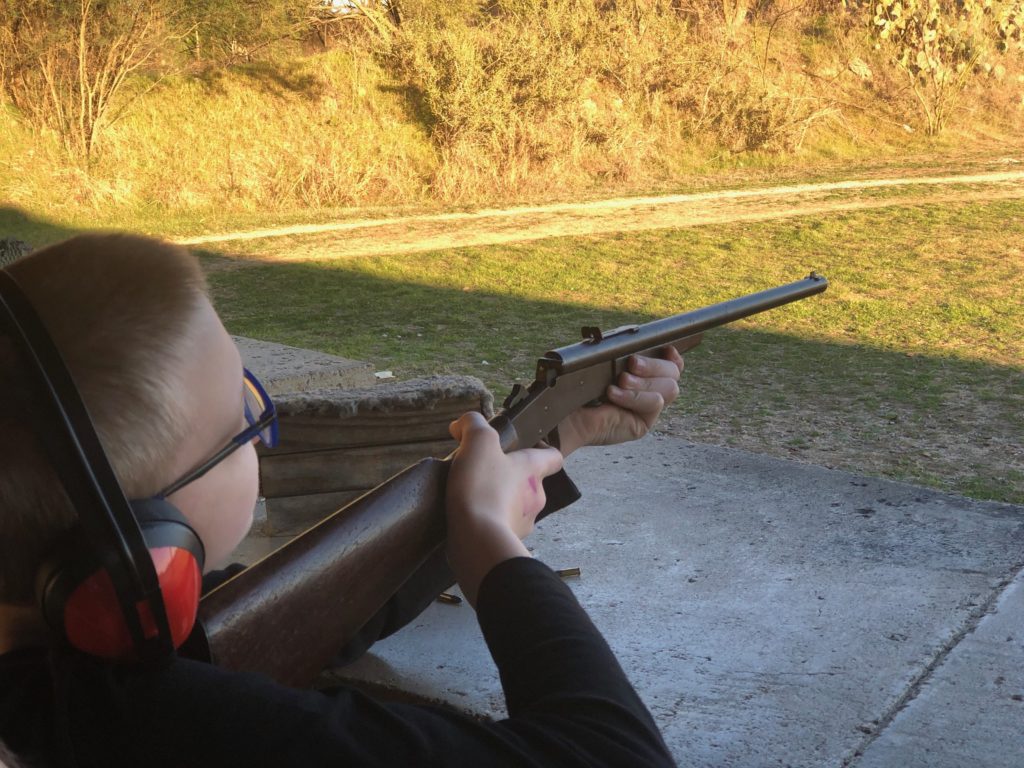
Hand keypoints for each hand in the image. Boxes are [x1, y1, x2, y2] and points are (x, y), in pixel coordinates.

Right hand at [445, 412, 563, 604]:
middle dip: (509, 477)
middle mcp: (536, 497)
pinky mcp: (507, 543)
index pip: (553, 457)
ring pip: (515, 507)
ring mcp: (524, 524)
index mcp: (533, 470)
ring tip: (472, 496)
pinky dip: (489, 522)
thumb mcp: (478, 442)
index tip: (524, 447)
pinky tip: (469, 518)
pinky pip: (501, 528)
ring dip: (499, 500)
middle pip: (529, 482)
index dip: (542, 450)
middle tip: (484, 472)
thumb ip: (473, 425)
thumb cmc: (484, 487)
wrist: (477, 540)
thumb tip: (462, 424)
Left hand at [556, 346, 683, 455]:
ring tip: (620, 381)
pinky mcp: (644, 422)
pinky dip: (634, 396)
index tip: (667, 348)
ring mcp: (648, 407)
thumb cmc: (579, 385)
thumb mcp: (605, 362)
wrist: (565, 412)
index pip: (672, 363)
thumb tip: (644, 346)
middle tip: (632, 363)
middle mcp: (649, 388)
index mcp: (643, 371)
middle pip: (673, 372)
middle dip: (654, 365)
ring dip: (644, 381)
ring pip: (669, 388)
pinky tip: (614, 394)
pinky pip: (654, 403)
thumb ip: (626, 353)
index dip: (674, 355)